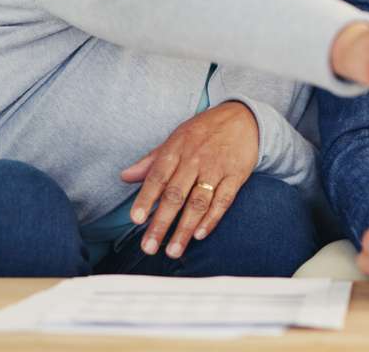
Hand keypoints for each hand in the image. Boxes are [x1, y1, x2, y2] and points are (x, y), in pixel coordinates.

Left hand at [120, 100, 258, 257]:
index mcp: (176, 150)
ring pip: (198, 202)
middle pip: (175, 195)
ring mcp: (216, 169)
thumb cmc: (204, 131)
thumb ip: (151, 161)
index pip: (157, 177)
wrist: (242, 117)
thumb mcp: (175, 139)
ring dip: (185, 228)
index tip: (135, 219)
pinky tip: (200, 234)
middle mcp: (195, 160)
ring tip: (173, 250)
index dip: (145, 199)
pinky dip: (212, 219)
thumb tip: (125, 176)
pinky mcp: (236, 176)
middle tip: (149, 246)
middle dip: (161, 223)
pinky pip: (223, 200)